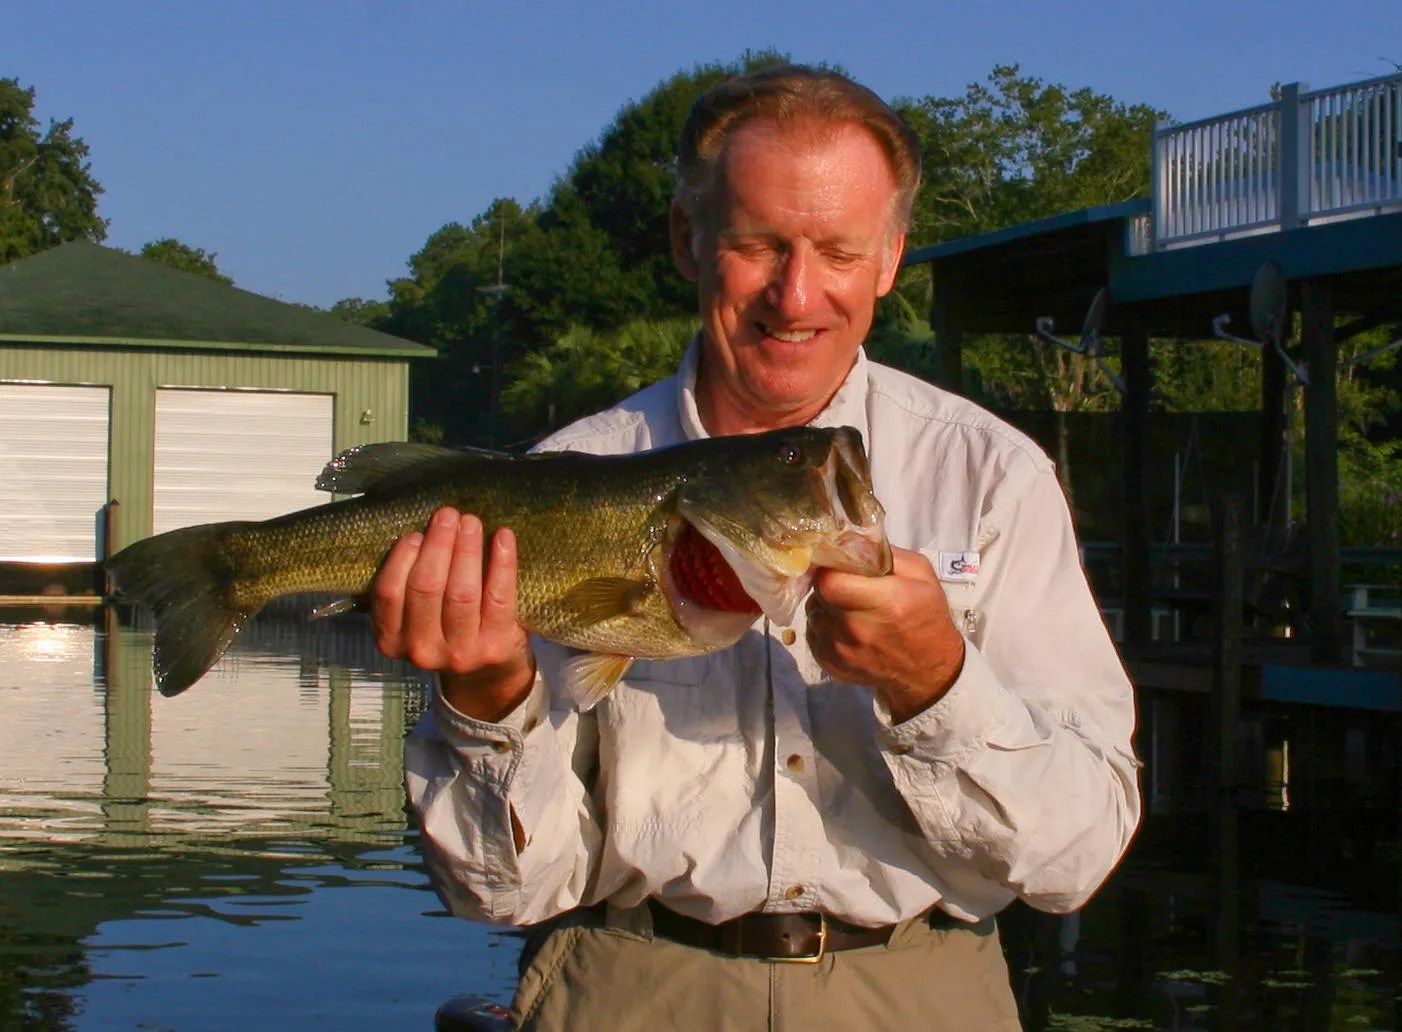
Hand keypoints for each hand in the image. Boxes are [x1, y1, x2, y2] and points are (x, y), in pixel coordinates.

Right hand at [370, 507, 534, 720]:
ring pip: (461, 592)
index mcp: (391, 640)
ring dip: (466, 549)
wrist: (487, 673)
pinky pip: (498, 597)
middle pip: (426, 587)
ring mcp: (459, 653)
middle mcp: (421, 650)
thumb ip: (410, 584)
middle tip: (447, 515)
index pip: (389, 594)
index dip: (401, 559)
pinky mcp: (494, 647)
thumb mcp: (416, 616)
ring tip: (470, 522)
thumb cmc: (447, 629)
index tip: (415, 533)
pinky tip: (503, 537)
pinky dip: (502, 562)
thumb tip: (423, 528)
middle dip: (437, 545)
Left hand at [805, 546, 965, 722]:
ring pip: (813, 614)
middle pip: (819, 596)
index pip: (830, 581)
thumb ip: (886, 553)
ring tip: (846, 607)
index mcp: (884, 603)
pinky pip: (812, 635)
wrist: (929, 671)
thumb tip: (852, 540)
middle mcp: (857, 629)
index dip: (829, 569)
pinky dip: (823, 627)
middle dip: (828, 585)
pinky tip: (843, 627)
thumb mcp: (921, 575)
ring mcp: (841, 651)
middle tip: (845, 584)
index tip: (838, 565)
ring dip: (824, 606)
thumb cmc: (928, 618)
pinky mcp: (830, 665)